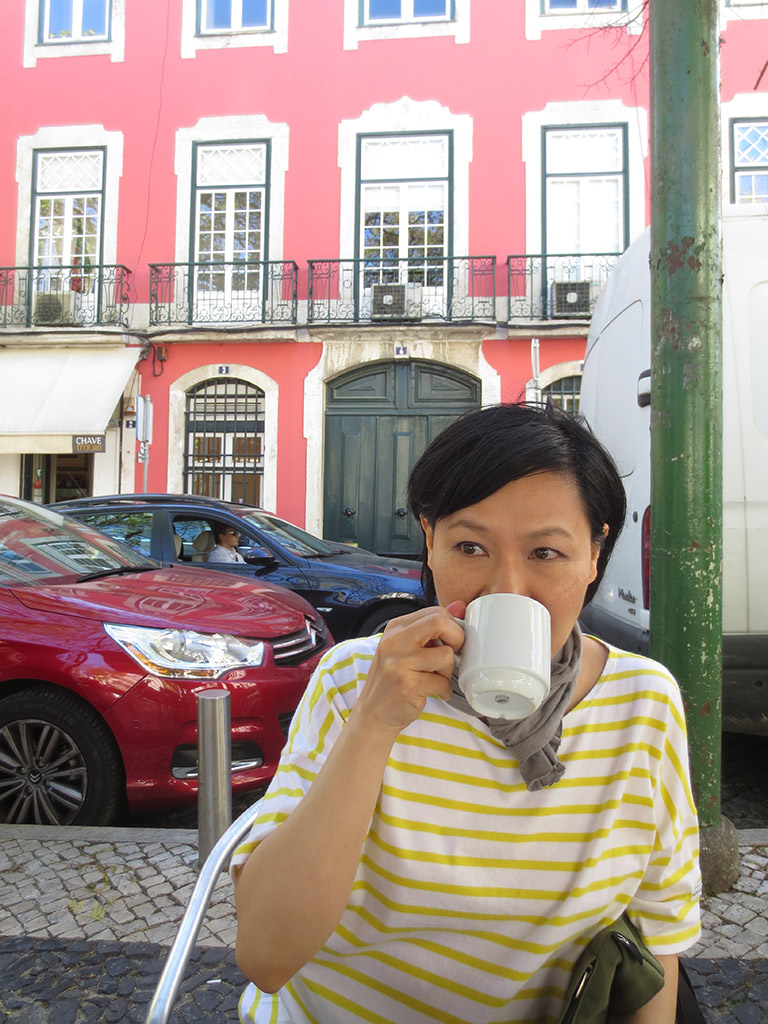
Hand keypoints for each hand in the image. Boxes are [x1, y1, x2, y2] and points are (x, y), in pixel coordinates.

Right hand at [352, 602, 466, 735]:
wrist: (373, 713)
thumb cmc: (394, 678)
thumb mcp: (407, 647)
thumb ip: (432, 626)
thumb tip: (460, 606)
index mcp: (395, 628)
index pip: (435, 612)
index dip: (452, 627)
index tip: (450, 642)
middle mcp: (394, 642)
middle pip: (440, 622)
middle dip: (456, 639)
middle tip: (451, 655)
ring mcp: (399, 663)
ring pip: (446, 655)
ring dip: (448, 671)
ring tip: (435, 678)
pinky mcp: (407, 685)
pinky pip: (442, 682)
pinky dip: (443, 690)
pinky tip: (433, 692)